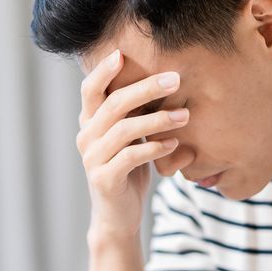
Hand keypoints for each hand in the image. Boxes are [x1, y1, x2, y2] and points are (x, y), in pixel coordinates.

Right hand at [76, 49, 193, 240]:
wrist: (117, 217)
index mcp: (90, 123)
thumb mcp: (129, 138)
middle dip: (145, 88)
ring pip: (124, 129)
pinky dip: (155, 148)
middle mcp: (86, 137)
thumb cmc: (128, 171)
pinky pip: (130, 157)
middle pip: (113, 104)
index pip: (90, 89)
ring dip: (158, 119)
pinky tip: (175, 143)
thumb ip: (134, 113)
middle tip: (175, 79)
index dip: (103, 70)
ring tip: (184, 115)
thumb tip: (164, 78)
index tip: (123, 53)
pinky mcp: (104, 179)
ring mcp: (92, 159)